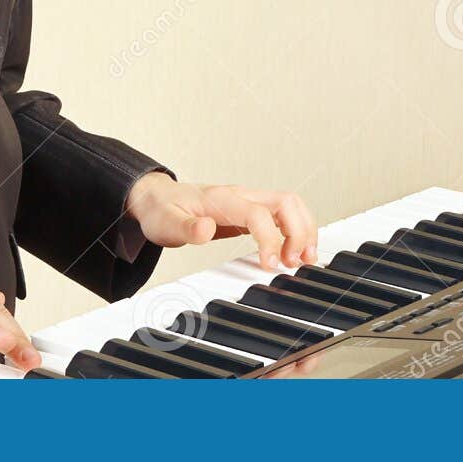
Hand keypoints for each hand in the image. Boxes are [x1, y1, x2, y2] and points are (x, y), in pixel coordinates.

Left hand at [124, 174, 318, 269]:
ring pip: (290, 206)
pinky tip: (295, 251)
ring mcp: (248, 200)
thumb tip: (206, 228)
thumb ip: (187, 228)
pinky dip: (297, 231)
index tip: (270, 265)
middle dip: (299, 232)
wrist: (158, 198)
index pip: (258, 213)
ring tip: (304, 260)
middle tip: (296, 263)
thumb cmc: (163, 210)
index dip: (270, 239)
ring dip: (304, 231)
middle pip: (286, 202)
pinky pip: (284, 214)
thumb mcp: (166, 223)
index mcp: (222, 199)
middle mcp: (240, 196)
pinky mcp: (251, 210)